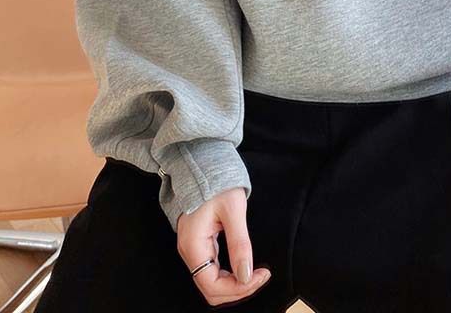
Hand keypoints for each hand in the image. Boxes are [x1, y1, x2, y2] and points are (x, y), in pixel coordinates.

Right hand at [176, 187, 271, 305]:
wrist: (205, 162)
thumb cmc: (217, 180)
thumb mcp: (234, 210)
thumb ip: (239, 244)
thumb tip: (246, 275)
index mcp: (193, 245)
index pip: (212, 285)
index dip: (238, 288)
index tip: (260, 275)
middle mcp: (189, 251)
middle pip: (211, 289)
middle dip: (238, 288)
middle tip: (261, 275)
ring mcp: (193, 248)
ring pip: (212, 282)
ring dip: (235, 283)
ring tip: (256, 272)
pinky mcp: (200, 243)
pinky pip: (212, 269)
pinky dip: (230, 274)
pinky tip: (244, 264)